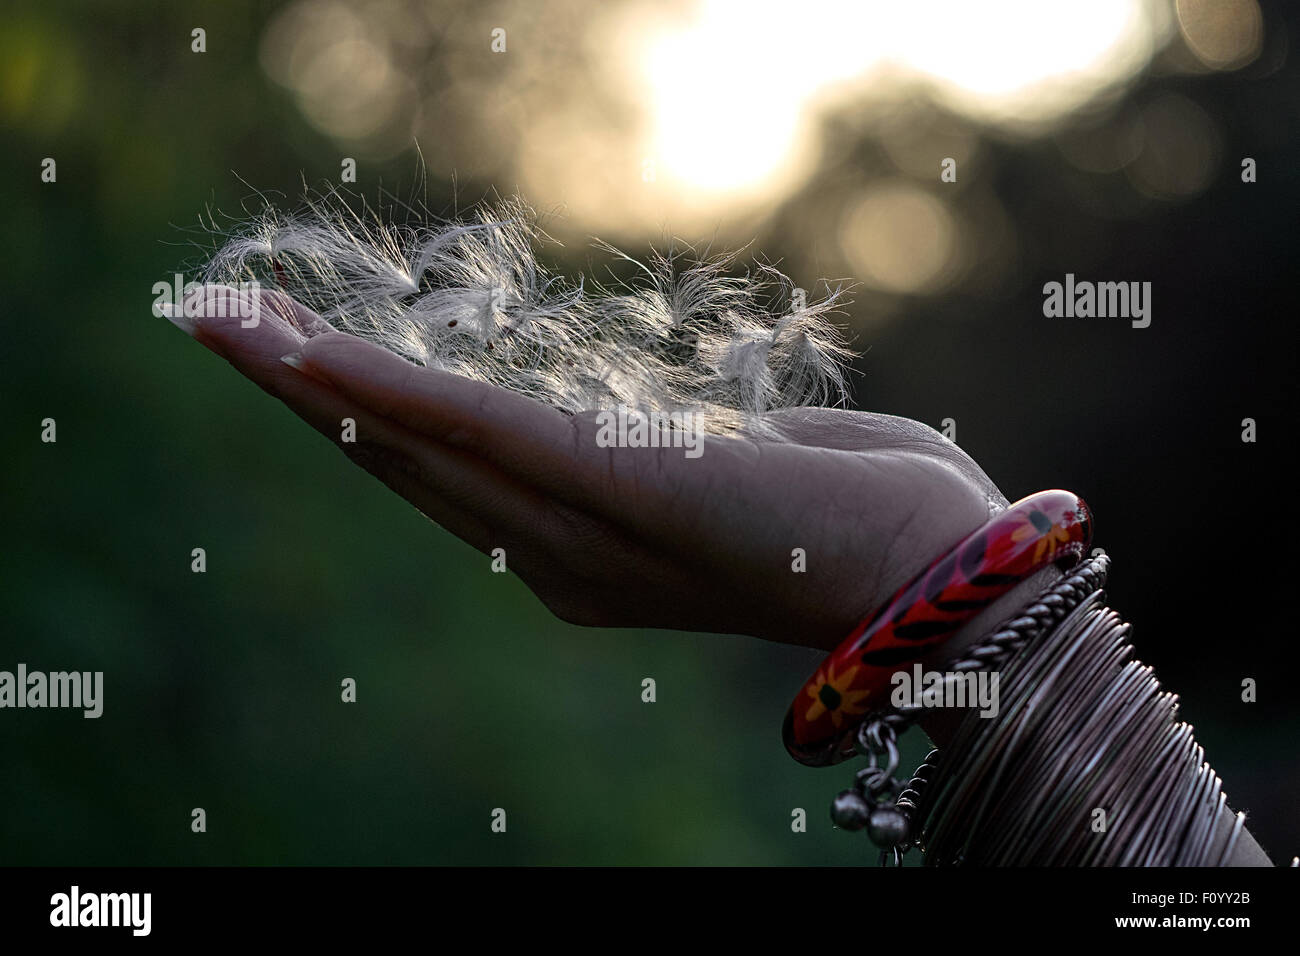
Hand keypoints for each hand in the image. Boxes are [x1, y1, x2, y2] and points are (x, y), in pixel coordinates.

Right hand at [168, 286, 1007, 649]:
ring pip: (416, 445)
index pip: (437, 471)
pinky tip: (316, 355)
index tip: (285, 353)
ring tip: (228, 325)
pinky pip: (483, 433)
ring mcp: (578, 529)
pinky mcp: (619, 488)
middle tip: (212, 324)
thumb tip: (604, 416)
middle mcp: (553, 554)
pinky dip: (391, 391)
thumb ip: (644, 449)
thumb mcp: (720, 468)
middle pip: (400, 462)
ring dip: (313, 380)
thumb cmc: (838, 511)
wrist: (932, 574)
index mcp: (572, 549)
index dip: (351, 412)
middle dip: (299, 391)